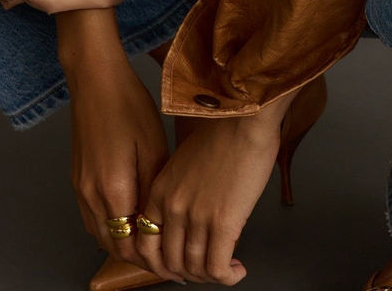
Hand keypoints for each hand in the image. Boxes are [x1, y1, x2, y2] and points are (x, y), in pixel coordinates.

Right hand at [57, 8, 172, 271]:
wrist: (94, 79)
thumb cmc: (127, 105)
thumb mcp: (153, 145)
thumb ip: (154, 189)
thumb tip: (159, 220)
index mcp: (112, 190)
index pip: (130, 245)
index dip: (152, 259)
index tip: (173, 260)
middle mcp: (91, 195)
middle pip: (113, 245)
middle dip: (138, 256)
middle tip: (165, 256)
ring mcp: (80, 188)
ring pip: (100, 233)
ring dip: (122, 242)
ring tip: (150, 240)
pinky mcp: (77, 178)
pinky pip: (92, 216)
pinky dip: (109, 226)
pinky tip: (128, 216)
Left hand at [135, 94, 295, 284]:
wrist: (244, 117)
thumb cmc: (223, 132)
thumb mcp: (186, 162)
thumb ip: (180, 190)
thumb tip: (190, 217)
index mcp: (160, 190)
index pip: (147, 245)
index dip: (163, 264)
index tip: (180, 267)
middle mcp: (172, 207)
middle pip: (170, 262)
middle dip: (190, 274)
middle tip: (207, 272)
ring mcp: (196, 216)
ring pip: (195, 268)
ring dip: (212, 276)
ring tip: (227, 269)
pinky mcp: (223, 222)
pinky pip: (217, 267)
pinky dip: (227, 276)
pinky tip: (237, 270)